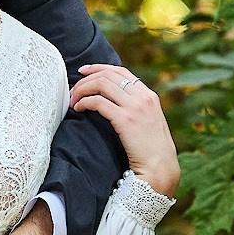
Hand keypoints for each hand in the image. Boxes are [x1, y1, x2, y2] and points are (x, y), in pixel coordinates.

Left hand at [69, 61, 178, 195]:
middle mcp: (143, 97)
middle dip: (86, 79)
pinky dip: (84, 102)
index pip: (120, 71)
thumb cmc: (151, 149)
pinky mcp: (125, 119)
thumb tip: (113, 99)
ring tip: (73, 100)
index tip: (83, 71)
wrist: (160, 167)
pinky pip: (98, 102)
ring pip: (101, 84)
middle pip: (108, 75)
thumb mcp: (148, 121)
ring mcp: (135, 107)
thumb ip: (135, 107)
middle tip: (73, 89)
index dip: (99, 68)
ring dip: (82, 89)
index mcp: (149, 95)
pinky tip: (79, 109)